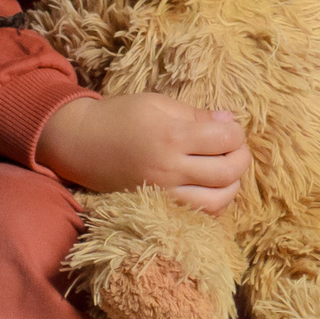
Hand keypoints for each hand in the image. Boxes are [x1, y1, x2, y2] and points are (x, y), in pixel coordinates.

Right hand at [37, 91, 251, 213]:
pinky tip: (211, 187)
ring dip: (231, 186)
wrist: (79, 143)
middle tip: (234, 148)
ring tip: (225, 170)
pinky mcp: (156, 206)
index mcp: (171, 136)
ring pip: (217, 201)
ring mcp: (162, 192)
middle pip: (227, 172)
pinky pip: (196, 214)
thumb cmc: (118, 116)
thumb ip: (195, 114)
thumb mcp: (157, 104)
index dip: (237, 133)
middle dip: (241, 158)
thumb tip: (230, 121)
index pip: (225, 140)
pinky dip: (213, 203)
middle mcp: (169, 168)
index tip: (230, 128)